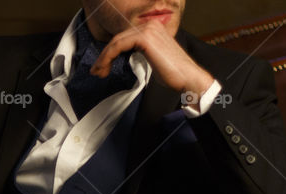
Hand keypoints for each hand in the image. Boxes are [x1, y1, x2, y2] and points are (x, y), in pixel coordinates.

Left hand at [90, 20, 213, 103]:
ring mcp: (148, 30)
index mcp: (152, 28)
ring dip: (103, 58)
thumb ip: (140, 52)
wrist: (189, 78)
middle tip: (96, 71)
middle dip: (104, 56)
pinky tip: (105, 67)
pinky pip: (119, 45)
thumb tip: (124, 56)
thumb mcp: (153, 59)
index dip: (110, 52)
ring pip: (116, 42)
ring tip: (99, 72)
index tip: (102, 67)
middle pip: (118, 38)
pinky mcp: (145, 38)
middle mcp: (150, 25)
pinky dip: (108, 57)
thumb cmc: (174, 73)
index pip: (124, 37)